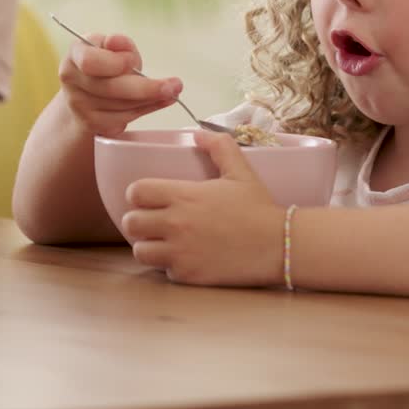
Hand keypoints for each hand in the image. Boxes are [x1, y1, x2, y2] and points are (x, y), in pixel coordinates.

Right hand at [58, 32, 182, 137]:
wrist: (85, 91)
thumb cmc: (104, 61)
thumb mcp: (111, 45)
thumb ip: (119, 44)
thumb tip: (116, 41)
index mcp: (75, 55)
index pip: (90, 62)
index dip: (115, 63)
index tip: (133, 62)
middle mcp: (72, 82)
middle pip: (111, 89)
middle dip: (147, 88)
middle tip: (175, 85)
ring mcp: (80, 106)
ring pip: (121, 106)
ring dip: (151, 99)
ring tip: (173, 91)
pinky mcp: (92, 124)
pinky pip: (124, 118)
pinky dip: (146, 109)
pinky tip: (161, 101)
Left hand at [121, 132, 284, 286]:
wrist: (277, 245)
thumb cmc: (258, 207)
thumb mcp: (240, 170)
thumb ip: (218, 146)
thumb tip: (198, 133)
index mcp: (184, 195)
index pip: (136, 191)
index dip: (139, 193)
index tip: (150, 197)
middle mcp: (176, 224)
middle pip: (131, 223)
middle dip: (138, 220)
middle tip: (153, 220)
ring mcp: (180, 252)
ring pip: (140, 251)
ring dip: (149, 245)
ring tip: (163, 241)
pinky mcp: (187, 275)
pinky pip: (163, 270)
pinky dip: (170, 265)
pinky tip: (185, 257)